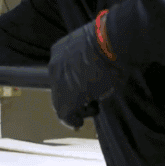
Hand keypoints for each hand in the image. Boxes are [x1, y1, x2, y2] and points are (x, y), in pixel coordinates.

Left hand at [48, 13, 120, 129]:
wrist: (108, 43)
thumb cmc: (110, 42)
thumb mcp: (96, 50)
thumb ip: (92, 62)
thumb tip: (101, 77)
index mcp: (60, 50)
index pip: (62, 72)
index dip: (73, 83)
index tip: (83, 90)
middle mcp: (54, 65)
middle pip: (60, 87)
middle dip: (74, 97)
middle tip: (88, 104)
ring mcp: (58, 82)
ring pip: (60, 101)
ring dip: (75, 109)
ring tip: (92, 109)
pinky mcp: (66, 98)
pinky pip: (65, 114)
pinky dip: (72, 120)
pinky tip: (80, 122)